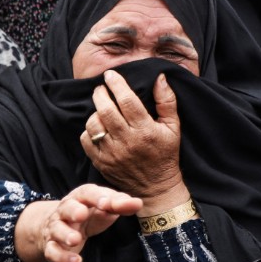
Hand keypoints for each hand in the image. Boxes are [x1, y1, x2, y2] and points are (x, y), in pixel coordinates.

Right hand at [14, 184, 142, 261]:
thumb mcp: (103, 206)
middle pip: (67, 208)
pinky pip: (53, 252)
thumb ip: (119, 204)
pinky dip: (63, 258)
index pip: (87, 193)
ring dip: (65, 234)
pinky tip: (76, 261)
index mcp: (81, 197)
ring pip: (57, 230)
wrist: (57, 225)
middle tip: (82, 214)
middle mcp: (65, 210)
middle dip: (73, 211)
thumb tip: (138, 203)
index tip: (107, 203)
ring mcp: (56, 228)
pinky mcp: (52, 246)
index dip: (97, 197)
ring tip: (75, 239)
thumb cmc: (88, 213)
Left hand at [79, 70, 185, 213]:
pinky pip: (86, 140)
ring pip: (94, 125)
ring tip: (100, 107)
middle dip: (101, 94)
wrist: (156, 187)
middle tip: (101, 87)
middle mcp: (127, 141)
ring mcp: (112, 153)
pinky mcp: (101, 163)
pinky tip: (97, 126)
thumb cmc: (166, 153)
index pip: (127, 101)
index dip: (117, 85)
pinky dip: (89, 130)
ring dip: (94, 111)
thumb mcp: (173, 127)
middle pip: (106, 110)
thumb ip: (167, 101)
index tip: (111, 74)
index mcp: (146, 130)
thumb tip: (159, 78)